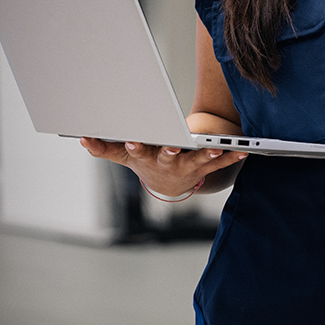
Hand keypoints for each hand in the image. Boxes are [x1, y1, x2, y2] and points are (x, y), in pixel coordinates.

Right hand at [79, 138, 246, 198]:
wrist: (168, 185)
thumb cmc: (146, 162)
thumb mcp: (123, 156)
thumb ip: (104, 148)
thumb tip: (82, 139)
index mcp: (148, 158)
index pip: (138, 152)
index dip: (135, 147)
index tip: (132, 140)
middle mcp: (168, 163)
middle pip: (169, 156)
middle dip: (170, 150)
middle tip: (174, 145)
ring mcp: (188, 166)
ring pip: (198, 160)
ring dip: (208, 153)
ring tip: (218, 146)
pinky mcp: (206, 166)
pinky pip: (219, 162)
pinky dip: (230, 156)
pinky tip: (242, 150)